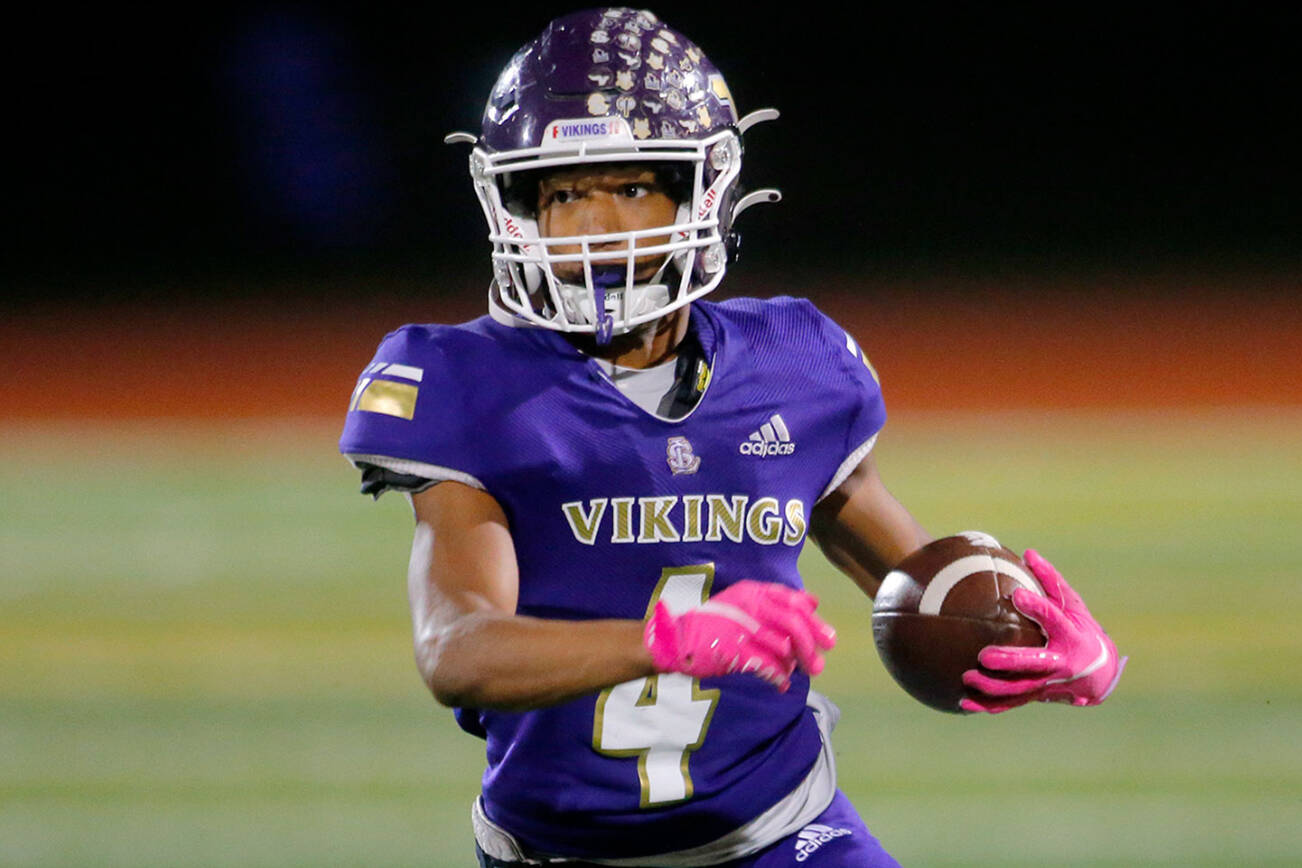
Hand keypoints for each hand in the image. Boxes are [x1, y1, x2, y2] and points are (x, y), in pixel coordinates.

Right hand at [643, 580, 836, 690]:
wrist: (677, 639)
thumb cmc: (713, 624)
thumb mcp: (742, 602)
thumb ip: (774, 602)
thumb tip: (813, 602)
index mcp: (752, 591)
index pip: (792, 600)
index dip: (814, 620)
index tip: (828, 638)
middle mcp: (749, 605)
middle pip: (792, 623)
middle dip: (810, 645)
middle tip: (819, 664)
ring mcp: (740, 628)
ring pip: (782, 647)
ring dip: (794, 665)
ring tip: (797, 674)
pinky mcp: (733, 651)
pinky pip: (767, 666)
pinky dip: (778, 677)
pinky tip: (782, 684)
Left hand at [960, 549, 1125, 712]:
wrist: (1100, 674)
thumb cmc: (1082, 630)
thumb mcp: (1074, 605)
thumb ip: (1051, 580)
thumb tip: (1028, 553)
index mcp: (1070, 636)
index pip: (1054, 620)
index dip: (1038, 608)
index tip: (1017, 595)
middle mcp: (1060, 663)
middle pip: (1034, 664)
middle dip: (1010, 662)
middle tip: (984, 655)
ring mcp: (1049, 683)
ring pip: (1020, 689)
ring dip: (993, 687)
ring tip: (967, 678)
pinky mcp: (1037, 695)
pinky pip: (1012, 703)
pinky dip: (989, 705)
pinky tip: (964, 703)